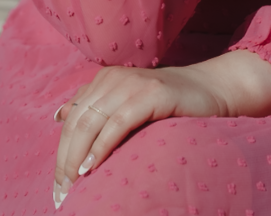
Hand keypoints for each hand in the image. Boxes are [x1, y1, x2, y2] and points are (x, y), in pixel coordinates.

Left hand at [51, 50, 270, 208]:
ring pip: (91, 122)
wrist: (212, 89)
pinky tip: (91, 167)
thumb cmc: (170, 104)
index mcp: (105, 80)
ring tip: (73, 185)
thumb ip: (96, 106)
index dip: (61, 152)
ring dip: (77, 158)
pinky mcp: (151, 94)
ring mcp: (132, 84)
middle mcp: (114, 78)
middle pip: (77, 123)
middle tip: (62, 193)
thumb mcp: (128, 103)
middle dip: (65, 161)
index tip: (58, 186)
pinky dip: (100, 147)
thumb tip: (60, 115)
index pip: (72, 119)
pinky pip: (117, 123)